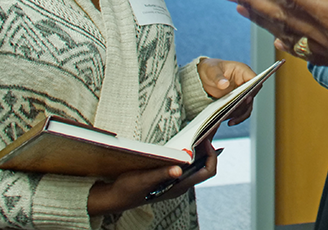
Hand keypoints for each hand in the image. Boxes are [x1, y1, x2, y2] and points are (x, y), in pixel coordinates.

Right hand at [87, 143, 219, 214]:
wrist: (115, 197)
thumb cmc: (128, 189)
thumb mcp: (143, 179)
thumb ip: (161, 175)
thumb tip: (178, 170)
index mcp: (179, 186)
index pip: (207, 171)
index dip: (211, 155)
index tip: (206, 140)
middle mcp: (181, 185)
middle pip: (205, 166)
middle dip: (209, 148)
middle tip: (208, 130)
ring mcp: (176, 182)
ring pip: (197, 165)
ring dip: (200, 150)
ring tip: (201, 133)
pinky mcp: (170, 178)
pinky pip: (187, 164)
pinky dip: (191, 152)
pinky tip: (187, 142)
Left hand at [197, 58, 256, 124]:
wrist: (203, 77)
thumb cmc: (210, 69)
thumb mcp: (211, 70)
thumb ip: (218, 77)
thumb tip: (224, 84)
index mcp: (242, 71)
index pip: (254, 79)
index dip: (253, 88)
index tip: (247, 98)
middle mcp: (245, 82)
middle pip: (252, 95)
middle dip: (245, 104)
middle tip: (236, 111)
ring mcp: (241, 93)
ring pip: (247, 105)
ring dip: (241, 113)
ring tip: (231, 119)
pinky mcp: (236, 102)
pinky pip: (241, 111)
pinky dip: (237, 117)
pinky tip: (230, 122)